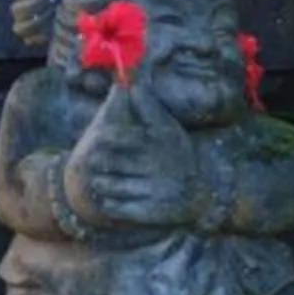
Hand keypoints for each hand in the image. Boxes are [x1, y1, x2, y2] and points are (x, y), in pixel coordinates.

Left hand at [62, 90, 198, 231]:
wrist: (200, 195)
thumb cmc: (176, 154)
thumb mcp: (166, 127)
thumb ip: (147, 105)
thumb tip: (127, 81)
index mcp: (159, 143)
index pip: (122, 137)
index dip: (106, 136)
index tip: (99, 137)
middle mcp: (157, 167)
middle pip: (112, 162)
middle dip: (98, 160)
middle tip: (92, 159)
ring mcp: (154, 191)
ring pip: (111, 185)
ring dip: (100, 182)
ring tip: (97, 179)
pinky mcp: (151, 213)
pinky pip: (117, 208)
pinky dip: (107, 203)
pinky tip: (107, 197)